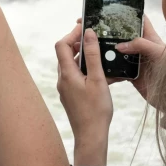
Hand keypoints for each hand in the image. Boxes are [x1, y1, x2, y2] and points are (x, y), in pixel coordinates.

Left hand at [55, 25, 111, 165]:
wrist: (91, 137)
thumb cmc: (96, 110)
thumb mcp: (98, 79)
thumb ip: (93, 55)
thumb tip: (88, 33)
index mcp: (66, 74)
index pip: (62, 45)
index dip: (72, 34)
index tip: (86, 28)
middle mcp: (62, 79)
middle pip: (66, 54)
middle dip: (80, 43)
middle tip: (96, 39)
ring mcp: (66, 88)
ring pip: (72, 65)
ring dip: (85, 57)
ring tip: (102, 55)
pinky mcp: (71, 95)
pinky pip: (77, 76)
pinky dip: (87, 70)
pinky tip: (102, 74)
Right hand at [71, 15, 165, 110]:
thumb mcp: (160, 53)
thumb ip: (141, 45)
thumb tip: (120, 45)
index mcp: (150, 38)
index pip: (137, 20)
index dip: (123, 13)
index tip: (106, 10)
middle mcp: (141, 48)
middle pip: (121, 35)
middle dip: (107, 30)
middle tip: (90, 26)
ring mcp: (135, 61)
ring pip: (116, 52)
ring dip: (104, 49)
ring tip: (88, 44)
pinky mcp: (130, 74)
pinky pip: (116, 69)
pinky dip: (107, 67)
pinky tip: (95, 64)